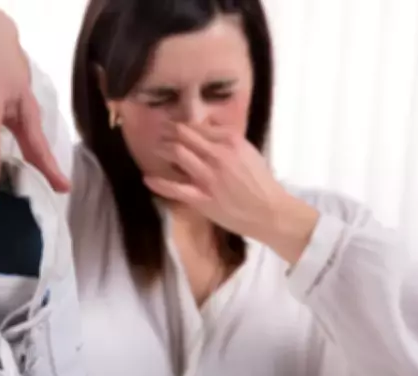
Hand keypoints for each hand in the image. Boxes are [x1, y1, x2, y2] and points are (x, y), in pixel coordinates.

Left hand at [144, 123, 319, 263]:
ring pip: (177, 154)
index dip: (182, 124)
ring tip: (155, 148)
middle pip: (184, 135)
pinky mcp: (201, 198)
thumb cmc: (260, 182)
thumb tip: (207, 122)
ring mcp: (208, 177)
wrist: (269, 211)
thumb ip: (226, 137)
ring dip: (162, 148)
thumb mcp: (247, 151)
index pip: (198, 126)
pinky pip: (175, 188)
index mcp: (231, 141)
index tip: (172, 124)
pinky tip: (147, 178)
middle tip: (158, 131)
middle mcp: (218, 155)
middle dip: (168, 131)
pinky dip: (159, 183)